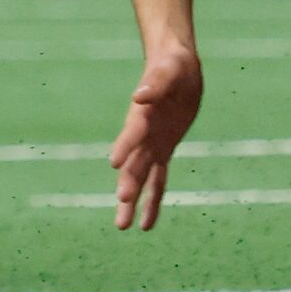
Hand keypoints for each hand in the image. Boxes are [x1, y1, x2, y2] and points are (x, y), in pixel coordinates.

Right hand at [109, 45, 202, 230]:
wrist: (176, 68)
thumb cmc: (172, 65)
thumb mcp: (170, 70)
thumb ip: (156, 83)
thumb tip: (140, 96)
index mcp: (143, 114)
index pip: (133, 132)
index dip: (125, 146)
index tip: (114, 163)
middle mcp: (143, 134)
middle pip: (133, 163)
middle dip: (128, 184)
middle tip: (121, 205)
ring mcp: (152, 145)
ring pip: (141, 178)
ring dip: (133, 201)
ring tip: (123, 226)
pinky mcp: (163, 150)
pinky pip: (158, 180)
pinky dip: (153, 200)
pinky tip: (147, 224)